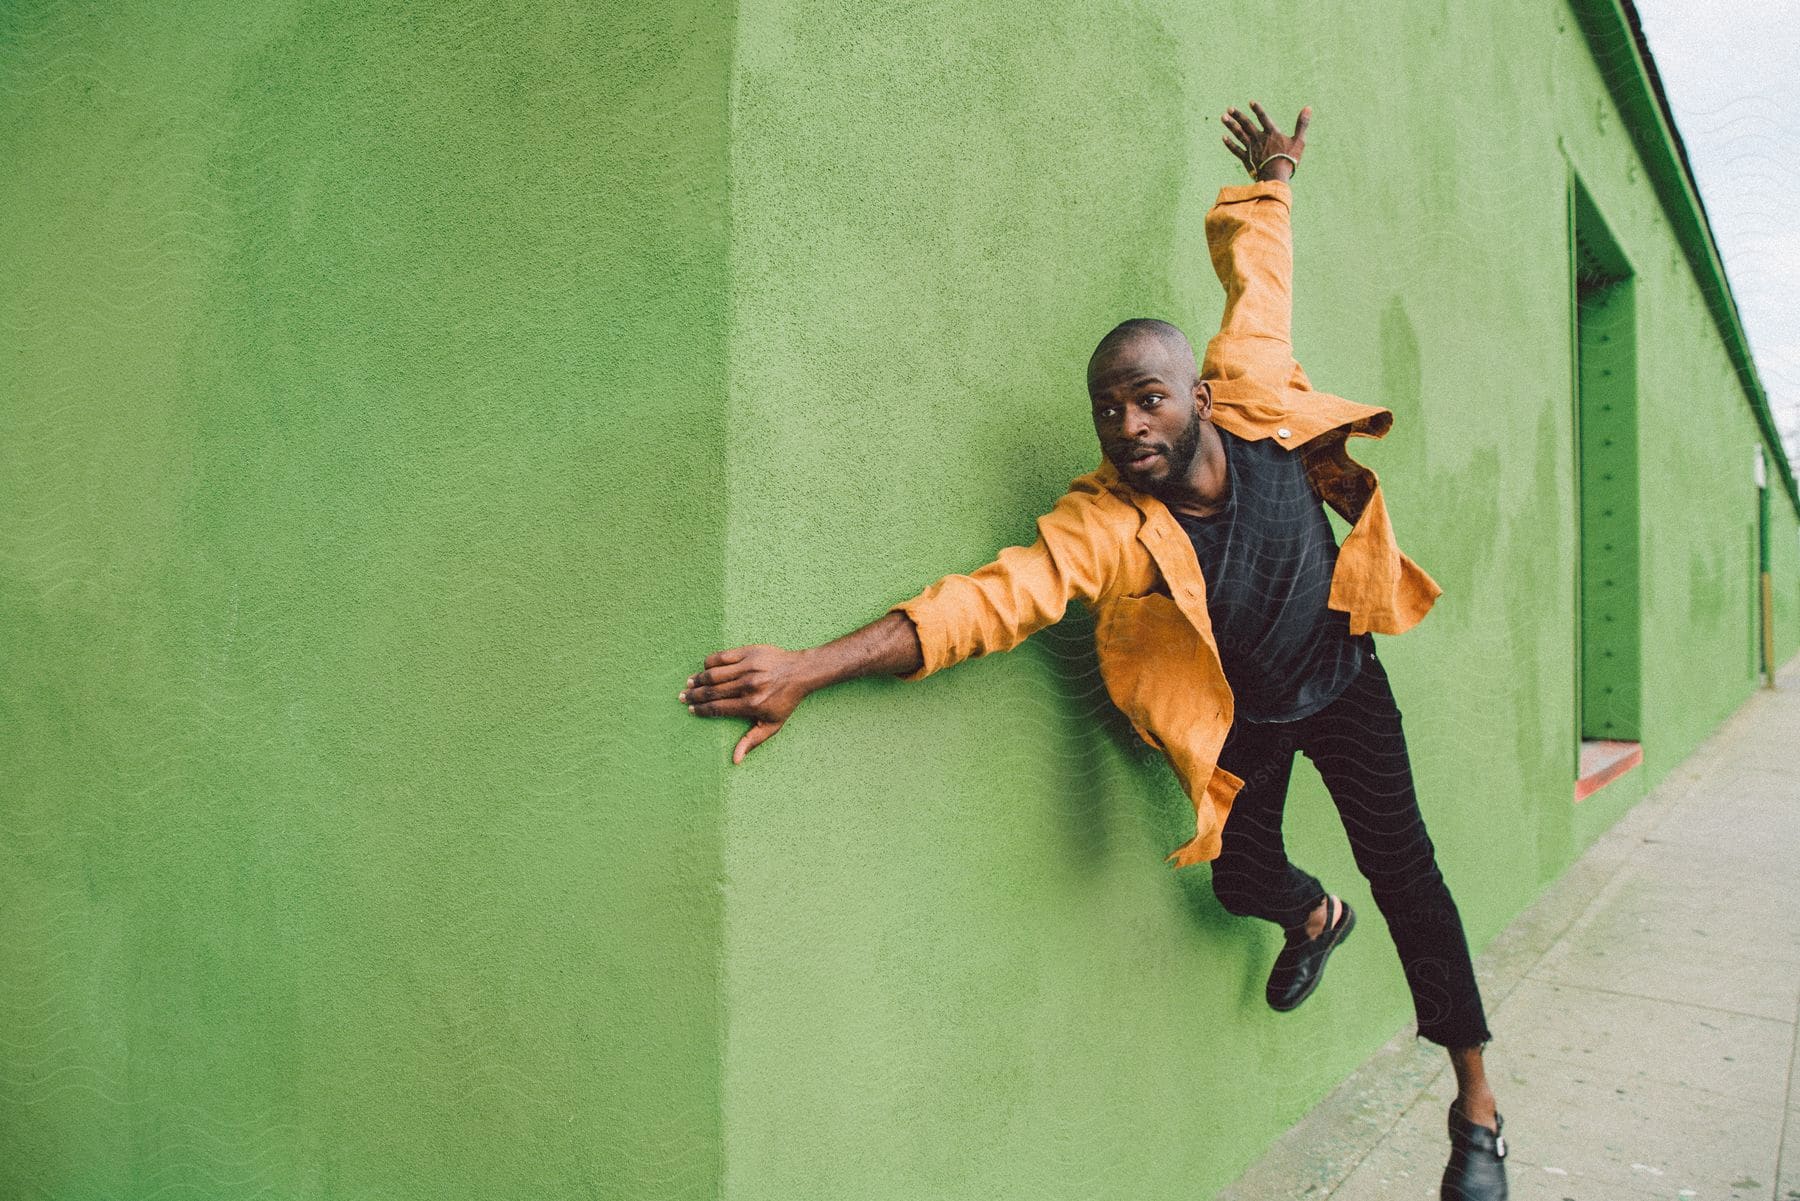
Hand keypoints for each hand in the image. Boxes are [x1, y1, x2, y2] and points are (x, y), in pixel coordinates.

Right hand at [680, 644, 814, 763]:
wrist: (800, 672)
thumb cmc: (785, 700)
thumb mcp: (773, 724)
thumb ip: (752, 740)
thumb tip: (735, 760)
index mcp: (751, 705)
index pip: (718, 708)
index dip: (702, 709)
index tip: (692, 710)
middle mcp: (748, 686)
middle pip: (712, 691)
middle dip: (694, 695)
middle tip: (683, 696)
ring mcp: (748, 668)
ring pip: (714, 674)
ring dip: (698, 679)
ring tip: (689, 682)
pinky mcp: (749, 652)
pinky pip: (722, 656)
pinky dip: (710, 662)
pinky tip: (705, 667)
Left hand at [1221, 101, 1311, 180]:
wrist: (1276, 176)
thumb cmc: (1289, 159)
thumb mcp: (1299, 141)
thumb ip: (1302, 124)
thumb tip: (1308, 107)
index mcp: (1272, 133)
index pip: (1264, 117)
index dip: (1257, 109)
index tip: (1250, 102)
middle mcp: (1259, 138)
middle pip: (1247, 124)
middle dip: (1238, 116)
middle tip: (1229, 108)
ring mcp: (1252, 149)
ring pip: (1239, 134)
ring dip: (1231, 125)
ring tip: (1223, 117)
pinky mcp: (1247, 159)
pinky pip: (1236, 150)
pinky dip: (1230, 144)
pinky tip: (1223, 137)